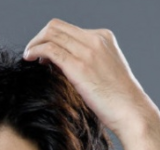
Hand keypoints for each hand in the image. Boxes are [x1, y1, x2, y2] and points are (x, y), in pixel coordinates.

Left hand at [23, 19, 156, 136]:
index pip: (68, 28)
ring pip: (51, 34)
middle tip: (32, 54)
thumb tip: (61, 64)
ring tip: (28, 57)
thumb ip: (87, 62)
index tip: (44, 54)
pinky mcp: (79, 66)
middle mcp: (96, 39)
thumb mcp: (104, 72)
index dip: (51, 38)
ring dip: (35, 43)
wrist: (131, 112)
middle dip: (40, 37)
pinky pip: (50, 49)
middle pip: (57, 26)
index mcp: (104, 37)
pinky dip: (35, 51)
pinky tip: (29, 59)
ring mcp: (88, 51)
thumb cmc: (118, 100)